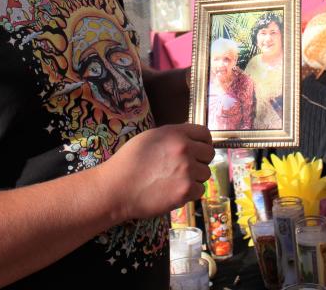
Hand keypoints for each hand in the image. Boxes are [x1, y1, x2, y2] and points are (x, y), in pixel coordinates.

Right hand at [98, 124, 214, 220]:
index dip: (204, 142)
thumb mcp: (150, 137)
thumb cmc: (128, 162)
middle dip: (200, 161)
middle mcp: (184, 149)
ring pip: (205, 174)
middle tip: (186, 168)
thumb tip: (189, 139)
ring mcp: (187, 170)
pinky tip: (175, 191)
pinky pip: (200, 190)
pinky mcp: (186, 190)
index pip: (205, 134)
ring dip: (195, 178)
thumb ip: (172, 136)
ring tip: (176, 180)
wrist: (116, 188)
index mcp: (176, 133)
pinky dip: (190, 193)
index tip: (199, 150)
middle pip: (209, 154)